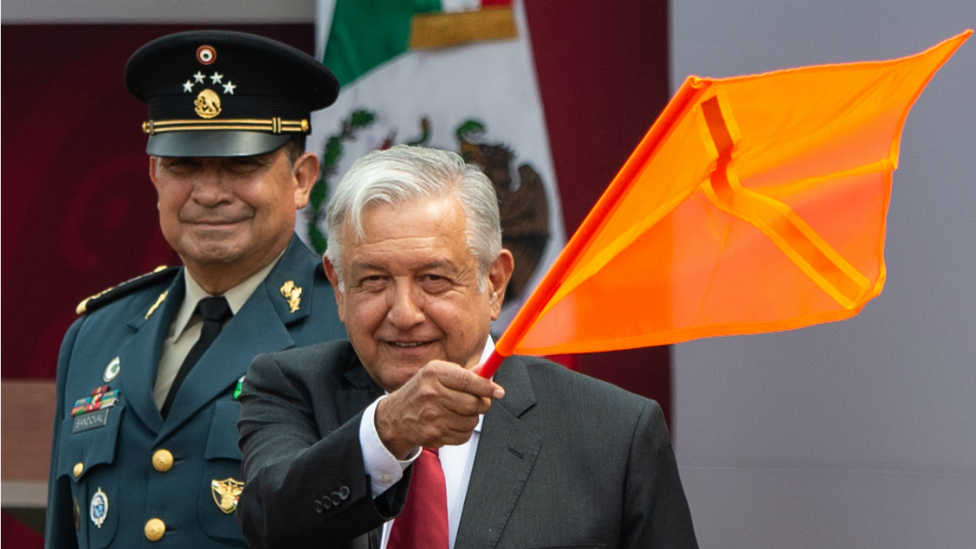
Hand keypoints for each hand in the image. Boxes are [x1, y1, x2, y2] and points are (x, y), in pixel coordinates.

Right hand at [375, 360, 504, 458]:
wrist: (395, 417)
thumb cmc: (420, 392)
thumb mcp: (437, 373)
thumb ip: (464, 374)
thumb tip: (488, 371)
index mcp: (434, 373)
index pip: (468, 381)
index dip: (487, 387)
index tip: (498, 391)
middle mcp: (432, 393)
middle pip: (473, 404)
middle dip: (482, 404)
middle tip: (480, 402)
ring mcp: (432, 416)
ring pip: (471, 421)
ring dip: (471, 418)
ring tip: (459, 412)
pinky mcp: (433, 435)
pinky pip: (463, 436)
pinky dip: (463, 431)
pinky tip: (452, 423)